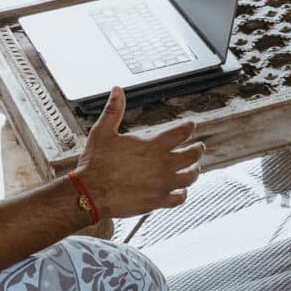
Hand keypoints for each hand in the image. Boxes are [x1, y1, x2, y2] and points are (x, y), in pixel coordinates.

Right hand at [74, 90, 205, 217]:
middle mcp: (162, 164)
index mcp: (152, 146)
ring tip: (195, 168)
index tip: (191, 126)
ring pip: (190, 177)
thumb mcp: (102, 132)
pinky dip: (182, 194)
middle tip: (200, 147)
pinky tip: (181, 191)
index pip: (182, 132)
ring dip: (194, 171)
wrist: (90, 194)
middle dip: (198, 149)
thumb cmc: (95, 163)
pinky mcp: (157, 201)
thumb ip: (113, 110)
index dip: (189, 127)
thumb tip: (117, 89)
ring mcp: (161, 184)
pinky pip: (178, 198)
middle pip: (193, 155)